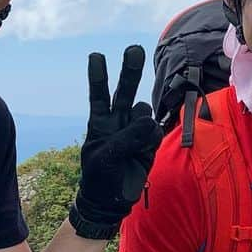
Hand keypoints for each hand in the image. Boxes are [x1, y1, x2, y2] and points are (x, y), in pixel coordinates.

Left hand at [69, 46, 163, 239]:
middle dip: (130, 70)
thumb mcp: (106, 158)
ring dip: (140, 122)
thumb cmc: (100, 177)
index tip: (96, 56)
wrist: (111, 201)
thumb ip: (126, 138)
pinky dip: (150, 140)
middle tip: (134, 49)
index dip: (98, 76)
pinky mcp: (149, 141)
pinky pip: (154, 131)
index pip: (99, 95)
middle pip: (125, 91)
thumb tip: (149, 122)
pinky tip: (142, 152)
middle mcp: (118, 121)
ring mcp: (135, 130)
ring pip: (143, 111)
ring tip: (131, 144)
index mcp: (99, 122)